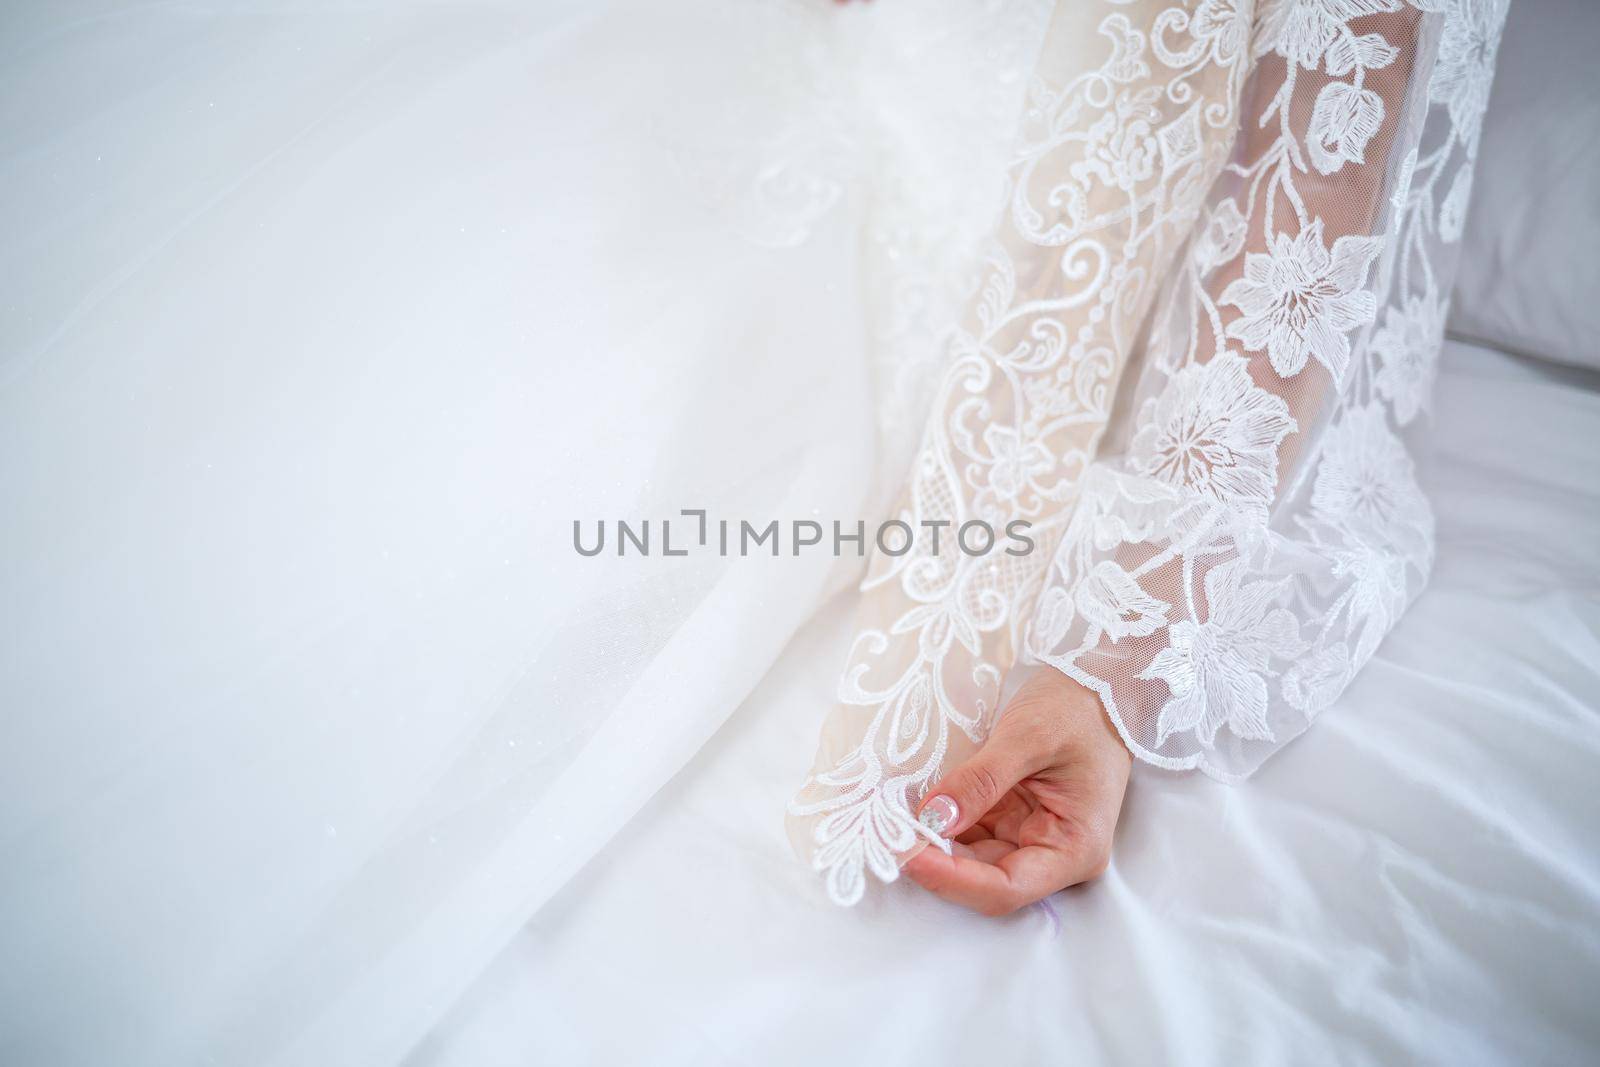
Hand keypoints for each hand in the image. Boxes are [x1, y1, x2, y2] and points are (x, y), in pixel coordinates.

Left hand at [903, 667, 1130, 915]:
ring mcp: (1030, 838)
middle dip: (934, 863)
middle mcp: (1053, 854)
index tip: (906, 853)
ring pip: (970, 860)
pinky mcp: (1011, 820)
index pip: (1005, 889)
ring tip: (887, 823)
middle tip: (883, 836)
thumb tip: (932, 819)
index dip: (951, 879)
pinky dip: (939, 825)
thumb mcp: (1027, 737)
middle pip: (984, 880)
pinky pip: (969, 834)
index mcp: (1074, 848)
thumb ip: (980, 781)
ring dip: (931, 846)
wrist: (1098, 684)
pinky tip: (908, 810)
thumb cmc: (1078, 709)